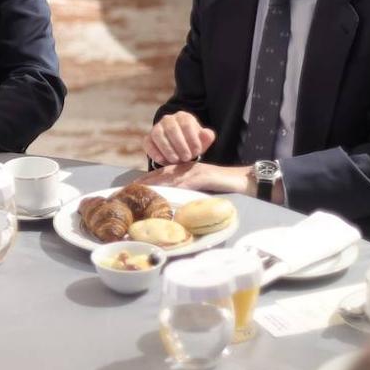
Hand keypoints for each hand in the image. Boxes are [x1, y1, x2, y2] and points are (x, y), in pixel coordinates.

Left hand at [135, 161, 251, 195]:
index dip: (146, 180)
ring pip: (169, 176)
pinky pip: (185, 181)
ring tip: (139, 190)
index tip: (131, 187)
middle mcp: (185, 169)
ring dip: (153, 183)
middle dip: (144, 182)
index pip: (160, 175)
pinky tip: (163, 190)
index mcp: (183, 171)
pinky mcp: (201, 176)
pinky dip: (173, 186)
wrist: (241, 180)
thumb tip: (171, 201)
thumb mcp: (199, 187)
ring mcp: (192, 171)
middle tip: (128, 189)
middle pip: (160, 174)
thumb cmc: (221, 186)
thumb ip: (185, 189)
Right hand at [144, 111, 215, 166]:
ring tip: (176, 160)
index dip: (192, 138)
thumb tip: (206, 133)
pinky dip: (154, 152)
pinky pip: (148, 143)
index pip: (186, 124)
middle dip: (180, 145)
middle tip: (187, 157)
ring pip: (158, 135)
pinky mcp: (148, 139)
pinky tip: (162, 160)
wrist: (179, 151)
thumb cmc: (192, 144)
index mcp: (183, 117)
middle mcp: (168, 120)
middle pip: (172, 129)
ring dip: (167, 148)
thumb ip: (207, 137)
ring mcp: (156, 128)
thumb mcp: (202, 141)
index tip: (197, 151)